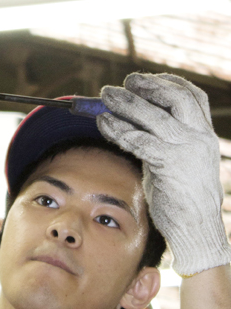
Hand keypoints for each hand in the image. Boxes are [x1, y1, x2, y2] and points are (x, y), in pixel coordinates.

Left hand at [98, 73, 230, 276]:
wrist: (196, 228)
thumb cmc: (181, 196)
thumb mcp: (176, 161)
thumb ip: (160, 140)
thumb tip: (130, 122)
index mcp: (205, 134)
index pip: (192, 96)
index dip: (166, 83)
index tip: (142, 80)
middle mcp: (200, 137)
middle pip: (176, 98)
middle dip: (147, 87)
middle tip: (121, 84)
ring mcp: (187, 150)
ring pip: (155, 116)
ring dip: (126, 104)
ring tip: (104, 97)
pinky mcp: (170, 165)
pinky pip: (140, 140)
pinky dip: (118, 129)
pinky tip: (103, 124)